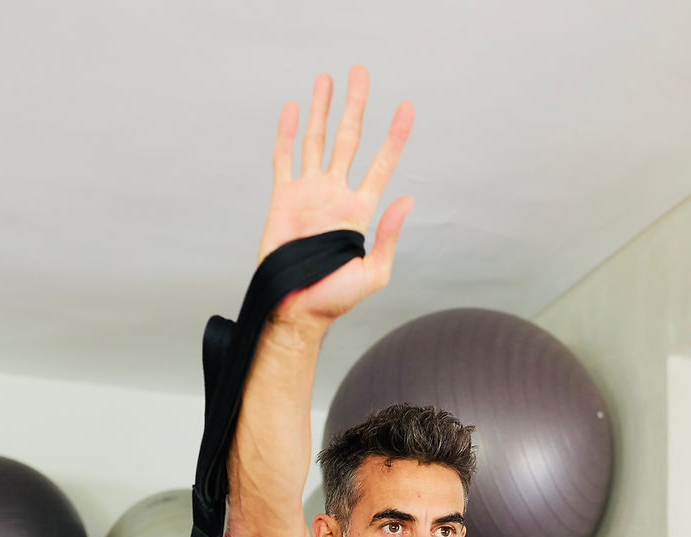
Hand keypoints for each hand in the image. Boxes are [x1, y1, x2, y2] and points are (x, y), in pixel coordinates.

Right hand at [258, 66, 413, 326]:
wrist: (294, 309)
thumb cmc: (334, 299)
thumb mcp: (372, 272)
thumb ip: (388, 236)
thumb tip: (407, 200)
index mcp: (359, 209)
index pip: (382, 163)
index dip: (395, 135)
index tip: (407, 107)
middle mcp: (335, 194)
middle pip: (348, 139)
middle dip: (355, 106)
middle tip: (360, 73)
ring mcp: (309, 193)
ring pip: (316, 140)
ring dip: (321, 109)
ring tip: (327, 78)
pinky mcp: (283, 198)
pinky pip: (284, 158)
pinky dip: (287, 133)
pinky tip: (293, 108)